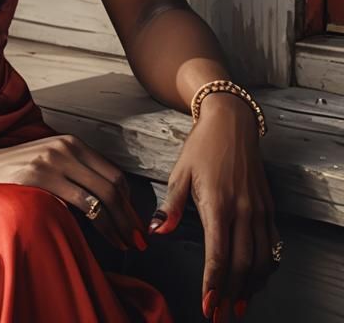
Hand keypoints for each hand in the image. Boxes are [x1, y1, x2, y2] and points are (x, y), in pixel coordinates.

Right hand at [0, 133, 148, 251]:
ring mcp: (52, 161)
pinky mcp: (40, 178)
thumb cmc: (15, 170)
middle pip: (112, 186)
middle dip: (129, 217)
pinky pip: (80, 204)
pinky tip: (103, 237)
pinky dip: (99, 224)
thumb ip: (76, 171)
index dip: (129, 203)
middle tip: (137, 239)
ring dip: (118, 225)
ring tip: (125, 243)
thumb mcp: (49, 161)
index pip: (114, 173)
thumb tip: (110, 202)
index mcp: (71, 143)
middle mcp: (65, 148)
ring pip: (101, 197)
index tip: (135, 224)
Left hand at [149, 94, 279, 320]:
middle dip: (231, 294)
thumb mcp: (179, 172)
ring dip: (250, 287)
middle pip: (242, 265)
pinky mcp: (268, 208)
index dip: (213, 284)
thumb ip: (170, 206)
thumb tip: (156, 232)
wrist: (231, 123)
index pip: (218, 256)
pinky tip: (256, 280)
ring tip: (238, 305)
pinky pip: (271, 246)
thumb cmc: (201, 147)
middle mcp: (243, 212)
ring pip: (260, 260)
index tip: (207, 305)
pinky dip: (264, 269)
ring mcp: (259, 211)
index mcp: (218, 205)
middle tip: (221, 315)